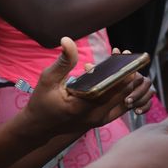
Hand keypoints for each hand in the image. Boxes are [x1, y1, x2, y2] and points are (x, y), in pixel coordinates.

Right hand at [21, 39, 153, 136]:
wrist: (40, 127)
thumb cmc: (42, 102)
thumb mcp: (48, 79)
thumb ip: (63, 61)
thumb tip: (68, 40)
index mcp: (82, 106)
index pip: (111, 88)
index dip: (121, 70)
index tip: (121, 54)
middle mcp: (95, 115)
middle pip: (123, 93)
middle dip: (127, 73)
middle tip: (122, 55)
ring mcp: (101, 120)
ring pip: (126, 100)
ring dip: (127, 82)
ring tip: (122, 64)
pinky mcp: (103, 120)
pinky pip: (122, 106)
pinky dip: (124, 91)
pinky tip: (118, 77)